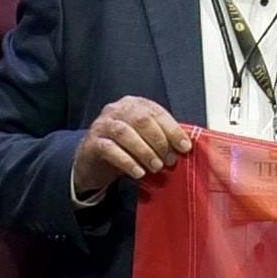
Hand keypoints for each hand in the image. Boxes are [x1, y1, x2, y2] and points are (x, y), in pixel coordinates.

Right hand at [72, 95, 192, 203]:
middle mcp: (116, 110)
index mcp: (133, 104)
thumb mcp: (144, 139)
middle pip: (141, 120)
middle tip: (169, 160)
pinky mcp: (92, 143)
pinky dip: (127, 161)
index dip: (172, 129)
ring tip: (156, 167)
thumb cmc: (124, 148)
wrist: (92, 162)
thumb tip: (184, 146)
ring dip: (144, 151)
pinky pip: (110, 149)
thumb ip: (161, 137)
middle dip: (159, 141)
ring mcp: (102, 125)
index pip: (156, 112)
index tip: (185, 147)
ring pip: (125, 133)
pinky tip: (139, 172)